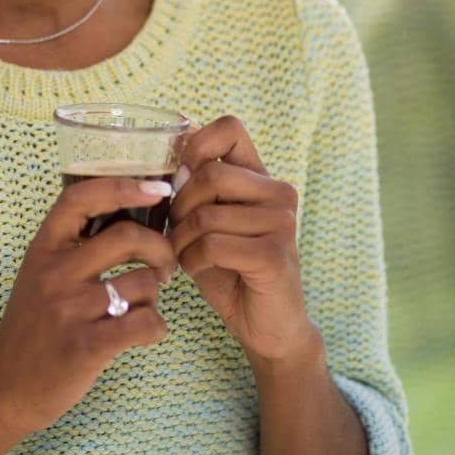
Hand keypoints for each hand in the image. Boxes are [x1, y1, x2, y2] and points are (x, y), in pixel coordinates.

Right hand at [0, 177, 174, 437]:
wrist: (4, 388)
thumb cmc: (31, 330)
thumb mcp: (38, 276)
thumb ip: (72, 249)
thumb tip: (129, 221)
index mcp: (43, 250)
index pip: (80, 199)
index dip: (122, 186)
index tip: (156, 189)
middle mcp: (55, 273)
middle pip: (127, 236)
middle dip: (160, 249)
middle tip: (166, 266)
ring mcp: (70, 309)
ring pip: (143, 282)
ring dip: (156, 296)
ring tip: (144, 308)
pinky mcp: (86, 346)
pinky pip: (146, 323)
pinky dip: (157, 328)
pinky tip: (147, 333)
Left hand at [169, 116, 314, 366]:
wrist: (266, 326)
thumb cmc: (229, 269)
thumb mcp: (206, 221)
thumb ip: (194, 186)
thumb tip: (178, 145)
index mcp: (260, 177)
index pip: (230, 128)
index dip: (195, 144)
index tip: (178, 176)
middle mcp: (278, 193)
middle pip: (209, 174)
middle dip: (178, 206)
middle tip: (173, 232)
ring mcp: (281, 223)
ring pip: (206, 213)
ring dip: (180, 239)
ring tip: (181, 254)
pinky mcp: (275, 255)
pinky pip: (213, 244)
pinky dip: (192, 260)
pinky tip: (195, 269)